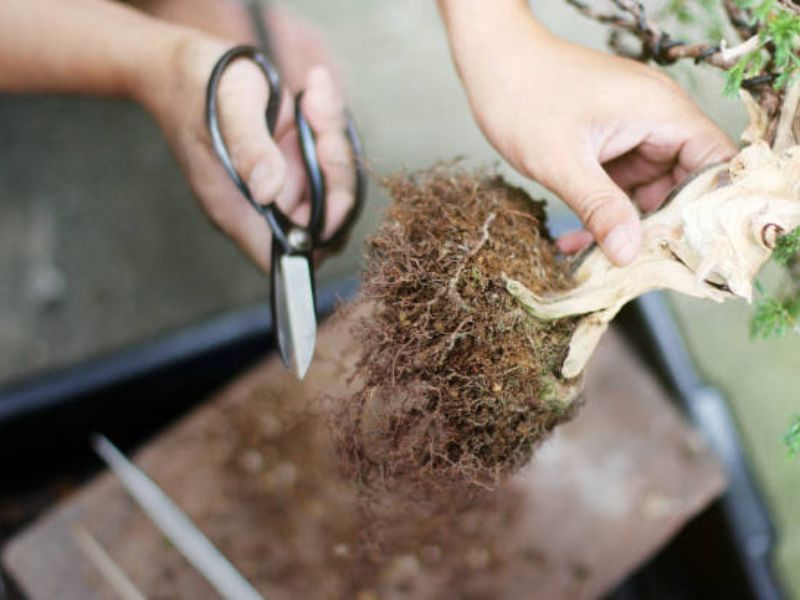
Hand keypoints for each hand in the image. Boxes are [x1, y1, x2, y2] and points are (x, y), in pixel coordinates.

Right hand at [136, 33, 355, 272]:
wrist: (183, 62)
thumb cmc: (197, 84)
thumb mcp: (228, 107)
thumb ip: (251, 148)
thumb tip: (268, 190)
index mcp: (237, 210)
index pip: (287, 256)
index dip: (319, 236)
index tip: (329, 189)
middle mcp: (263, 203)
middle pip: (324, 218)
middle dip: (336, 172)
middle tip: (320, 125)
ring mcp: (281, 182)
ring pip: (334, 182)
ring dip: (335, 138)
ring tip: (312, 98)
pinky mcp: (293, 159)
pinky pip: (330, 152)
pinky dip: (331, 120)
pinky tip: (313, 91)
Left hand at [440, 2, 736, 265]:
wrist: (491, 63)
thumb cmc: (524, 96)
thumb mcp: (562, 162)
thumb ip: (600, 208)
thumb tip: (629, 254)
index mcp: (661, 111)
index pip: (716, 162)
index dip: (708, 208)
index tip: (686, 250)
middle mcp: (657, 119)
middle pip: (686, 182)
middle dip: (663, 227)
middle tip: (637, 266)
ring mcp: (634, 131)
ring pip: (652, 190)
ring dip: (628, 226)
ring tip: (598, 261)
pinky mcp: (612, 143)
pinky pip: (623, 186)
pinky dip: (605, 213)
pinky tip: (576, 241)